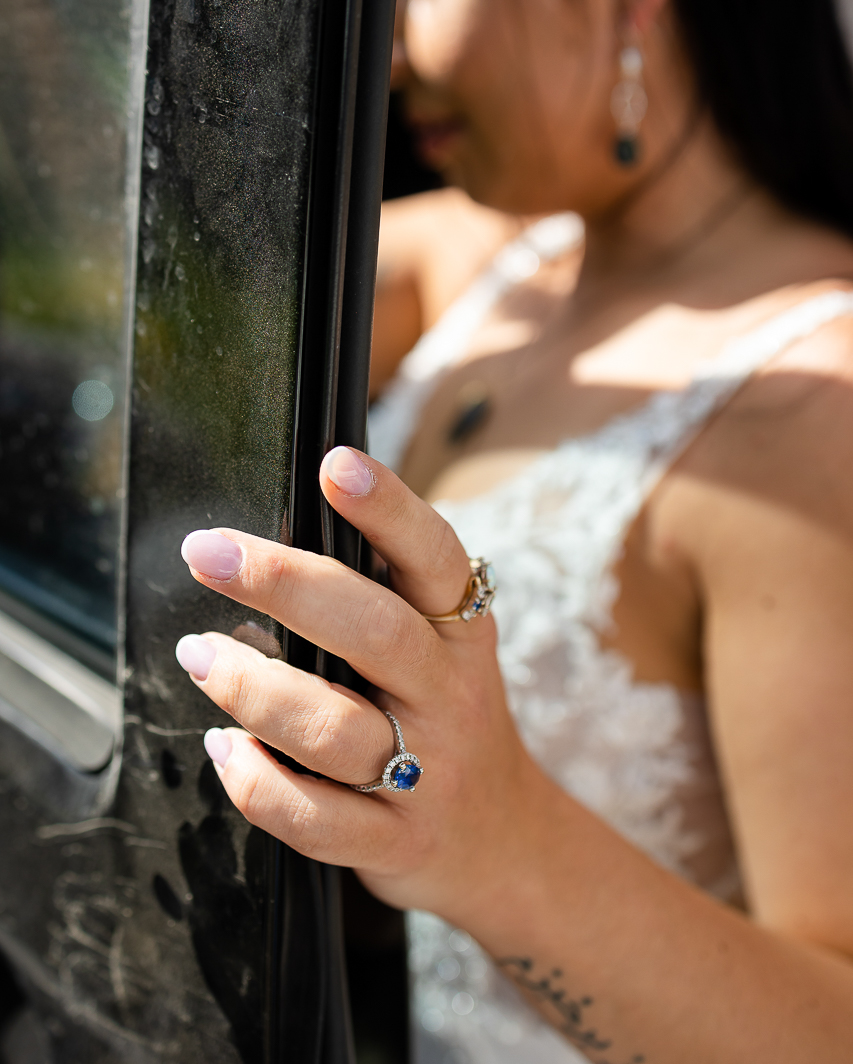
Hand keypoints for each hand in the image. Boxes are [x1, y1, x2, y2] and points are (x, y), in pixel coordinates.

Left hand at [174, 447, 547, 920]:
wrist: (505, 841)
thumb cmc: (445, 719)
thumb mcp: (442, 651)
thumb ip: (380, 601)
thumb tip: (265, 550)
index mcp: (462, 634)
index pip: (435, 558)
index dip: (391, 509)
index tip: (335, 464)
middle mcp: (450, 697)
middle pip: (373, 630)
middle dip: (283, 583)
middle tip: (206, 552)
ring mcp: (426, 774)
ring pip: (331, 726)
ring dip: (249, 687)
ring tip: (199, 655)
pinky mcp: (394, 841)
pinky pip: (313, 817)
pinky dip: (254, 782)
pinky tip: (224, 748)